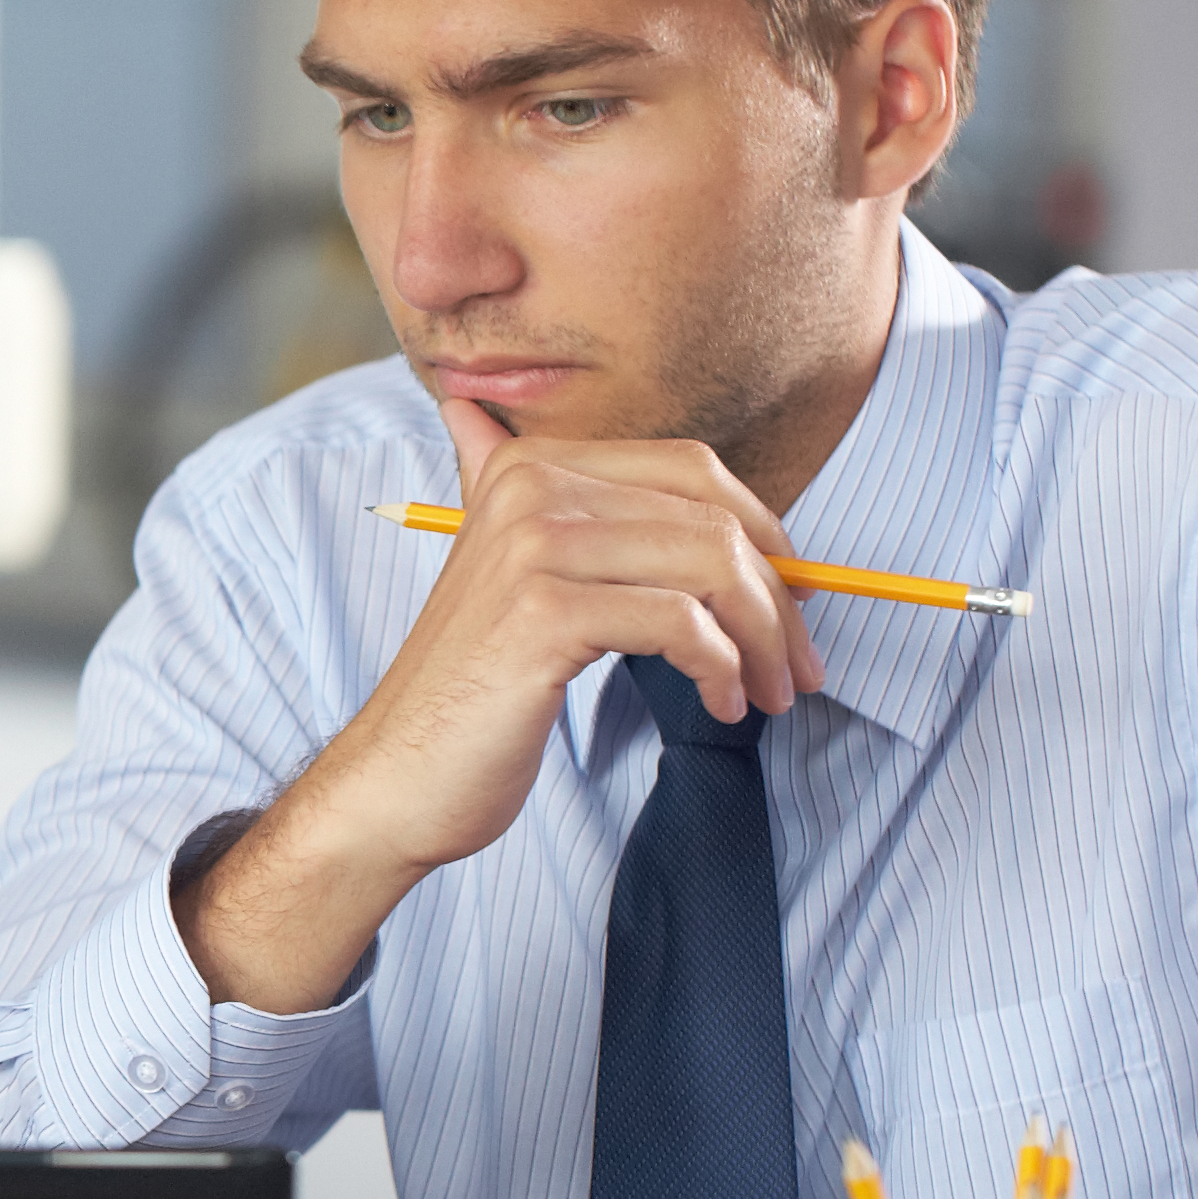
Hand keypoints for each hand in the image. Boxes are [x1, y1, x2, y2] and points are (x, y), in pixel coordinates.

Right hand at [176, 402, 825, 1014]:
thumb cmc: (475, 696)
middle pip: (711, 516)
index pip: (690, 469)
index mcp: (529, 468)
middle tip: (799, 666)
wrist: (398, 779)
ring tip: (766, 693)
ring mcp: (533, 546)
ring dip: (763, 638)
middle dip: (778, 595)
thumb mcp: (513, 583)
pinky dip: (722, 667)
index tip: (792, 600)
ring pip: (707, 565)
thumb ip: (526, 505)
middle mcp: (529, 488)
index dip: (761, 531)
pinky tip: (721, 703)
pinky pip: (680, 622)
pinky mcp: (544, 613)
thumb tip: (482, 419)